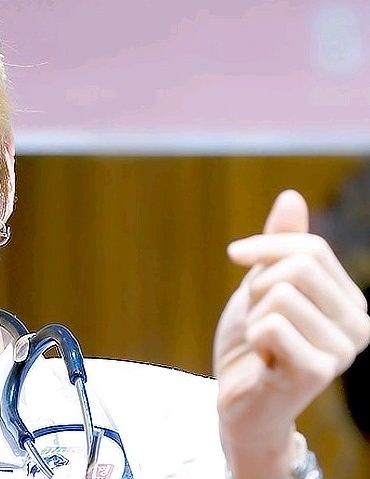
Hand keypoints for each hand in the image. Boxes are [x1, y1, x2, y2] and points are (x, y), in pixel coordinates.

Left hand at [213, 190, 369, 478]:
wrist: (240, 399)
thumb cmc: (254, 342)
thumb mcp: (264, 283)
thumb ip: (281, 244)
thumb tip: (292, 195)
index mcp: (350, 301)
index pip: (310, 246)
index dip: (264, 246)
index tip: (236, 254)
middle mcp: (359, 326)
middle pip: (298, 266)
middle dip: (259, 284)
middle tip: (257, 316)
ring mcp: (342, 352)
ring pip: (279, 294)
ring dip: (254, 315)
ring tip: (263, 341)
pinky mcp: (317, 373)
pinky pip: (270, 325)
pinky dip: (252, 336)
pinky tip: (262, 359)